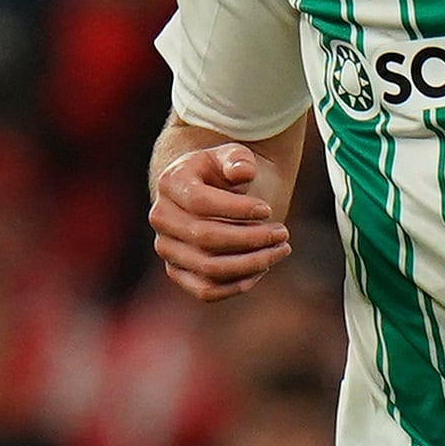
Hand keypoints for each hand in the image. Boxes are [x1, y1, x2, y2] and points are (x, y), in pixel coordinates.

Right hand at [149, 143, 289, 301]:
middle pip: (205, 238)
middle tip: (283, 233)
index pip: (200, 203)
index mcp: (171, 183)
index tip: (268, 209)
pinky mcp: (177, 271)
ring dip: (250, 264)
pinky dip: (237, 285)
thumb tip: (243, 171)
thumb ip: (239, 159)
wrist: (210, 191)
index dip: (237, 210)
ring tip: (281, 250)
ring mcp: (167, 247)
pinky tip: (263, 269)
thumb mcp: (234, 155)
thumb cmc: (225, 172)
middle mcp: (161, 217)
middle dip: (251, 238)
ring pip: (208, 268)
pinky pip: (206, 290)